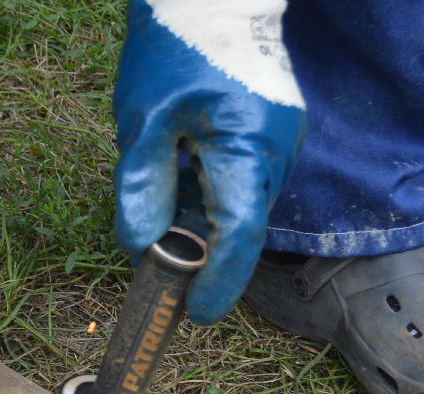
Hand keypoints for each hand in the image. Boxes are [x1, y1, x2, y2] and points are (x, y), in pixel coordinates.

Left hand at [114, 0, 306, 323]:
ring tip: (163, 212)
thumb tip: (141, 248)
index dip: (218, 282)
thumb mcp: (144, 122)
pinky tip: (182, 182)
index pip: (238, 233)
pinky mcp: (275, 135)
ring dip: (206, 224)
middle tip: (160, 275)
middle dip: (204, 258)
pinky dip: (214, 197)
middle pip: (243, 226)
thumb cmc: (175, 49)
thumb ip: (143, 188)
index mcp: (246, 145)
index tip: (196, 314)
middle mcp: (278, 150)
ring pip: (244, 206)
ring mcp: (283, 142)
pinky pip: (245, 182)